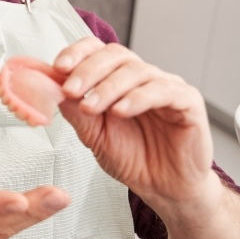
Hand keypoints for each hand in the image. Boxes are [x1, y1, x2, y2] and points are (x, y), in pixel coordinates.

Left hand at [53, 37, 213, 207]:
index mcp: (117, 78)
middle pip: (115, 55)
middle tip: (71, 89)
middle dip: (88, 70)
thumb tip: (51, 88)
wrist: (164, 189)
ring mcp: (166, 86)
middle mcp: (142, 77)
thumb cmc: (132, 158)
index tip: (58, 67)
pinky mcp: (188, 102)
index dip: (77, 53)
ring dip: (108, 87)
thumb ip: (75, 111)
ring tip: (90, 105)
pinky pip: (164, 91)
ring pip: (136, 71)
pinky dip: (138, 98)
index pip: (97, 50)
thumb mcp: (94, 135)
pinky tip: (120, 110)